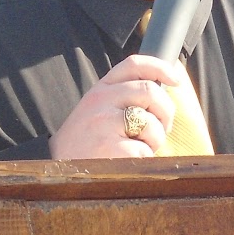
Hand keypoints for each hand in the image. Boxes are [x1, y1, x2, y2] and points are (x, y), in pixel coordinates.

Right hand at [48, 55, 182, 159]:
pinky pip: (145, 150)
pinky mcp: (111, 148)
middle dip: (166, 112)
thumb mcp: (97, 109)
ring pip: (151, 123)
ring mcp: (105, 123)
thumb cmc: (86, 141)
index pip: (134, 64)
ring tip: (138, 148)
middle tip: (162, 128)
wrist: (58, 169)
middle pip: (151, 92)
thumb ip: (123, 97)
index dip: (160, 67)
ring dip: (154, 140)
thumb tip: (164, 93)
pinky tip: (127, 162)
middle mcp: (101, 101)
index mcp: (100, 89)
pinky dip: (144, 159)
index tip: (175, 80)